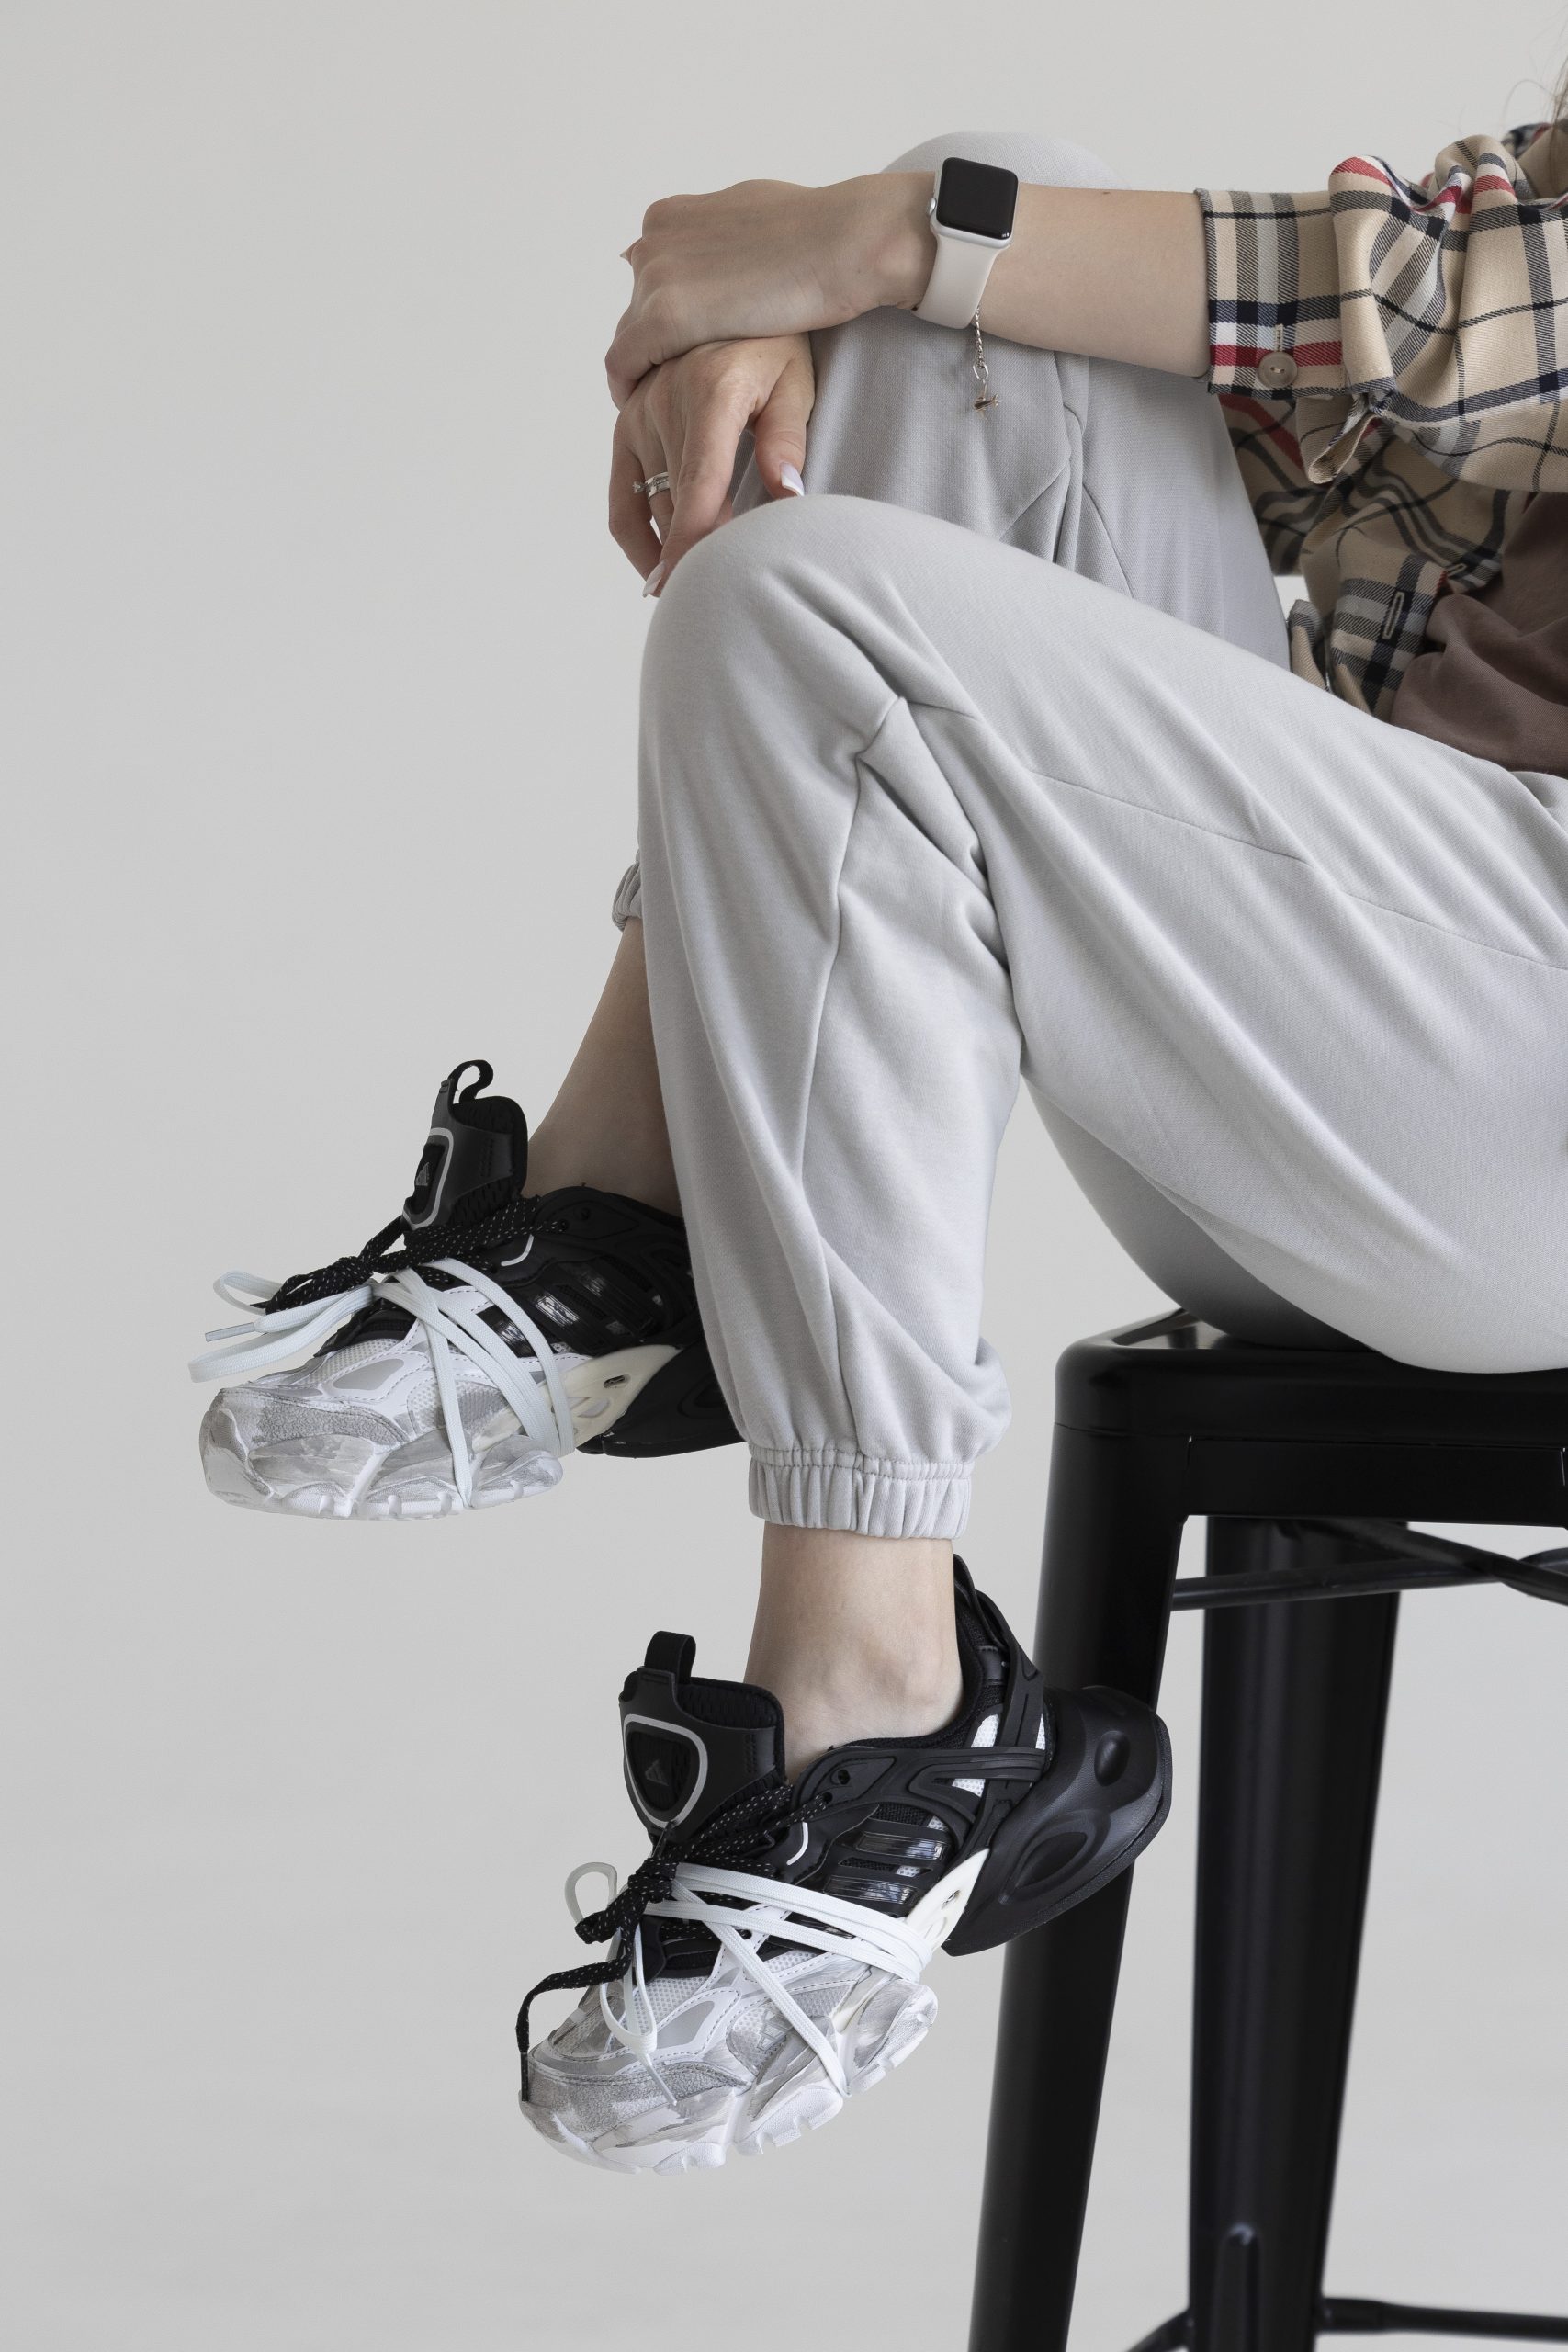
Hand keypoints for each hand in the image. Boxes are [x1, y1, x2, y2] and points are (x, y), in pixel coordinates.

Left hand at [606, 175, 925, 406]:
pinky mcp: (664, 316)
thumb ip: (726, 234)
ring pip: (630, 336)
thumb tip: (725, 241)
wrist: (843, 240)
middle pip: (636, 307)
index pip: (649, 276)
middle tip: (674, 382)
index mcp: (673, 214)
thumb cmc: (819, 231)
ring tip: (665, 402)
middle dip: (654, 343)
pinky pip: (624, 363)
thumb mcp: (757, 214)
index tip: (674, 347)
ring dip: (645, 369)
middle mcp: (654, 239)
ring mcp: (656, 276)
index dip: (662, 314)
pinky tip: (647, 409)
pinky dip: (629, 387)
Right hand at [610, 334, 814, 590]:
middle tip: (735, 583)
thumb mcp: (796, 385)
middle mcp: (665, 400)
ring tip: (712, 573)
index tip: (691, 585)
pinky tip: (662, 566)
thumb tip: (787, 494)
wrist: (737, 300)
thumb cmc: (779, 347)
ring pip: (655, 507)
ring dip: (681, 543)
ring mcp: (638, 412)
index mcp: (711, 391)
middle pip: (679, 505)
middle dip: (704, 550)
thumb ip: (787, 441)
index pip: (699, 485)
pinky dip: (639, 537)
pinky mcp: (625, 423)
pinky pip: (622, 498)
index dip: (693, 541)